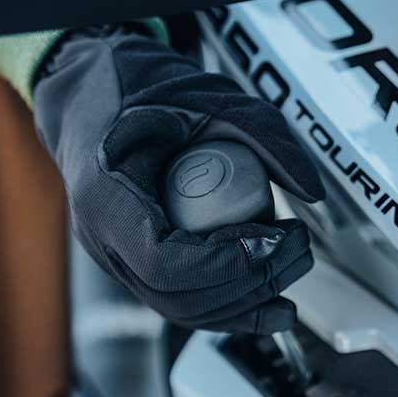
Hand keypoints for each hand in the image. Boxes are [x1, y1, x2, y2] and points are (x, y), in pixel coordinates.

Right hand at [32, 24, 323, 332]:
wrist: (87, 90)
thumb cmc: (133, 86)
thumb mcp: (204, 94)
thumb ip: (263, 134)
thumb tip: (310, 191)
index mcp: (105, 193)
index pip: (163, 261)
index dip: (224, 262)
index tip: (272, 240)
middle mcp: (102, 238)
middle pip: (177, 295)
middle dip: (248, 282)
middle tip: (296, 249)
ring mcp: (116, 257)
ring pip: (180, 309)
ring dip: (244, 304)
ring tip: (292, 269)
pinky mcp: (135, 263)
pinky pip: (181, 300)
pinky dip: (228, 310)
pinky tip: (271, 309)